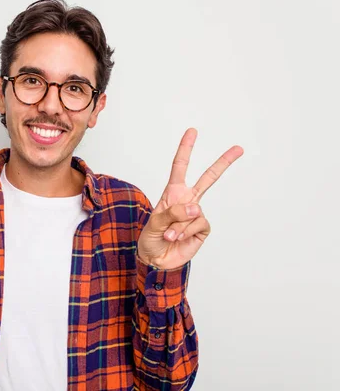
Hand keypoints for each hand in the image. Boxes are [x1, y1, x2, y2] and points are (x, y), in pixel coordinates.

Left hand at [137, 128, 243, 269]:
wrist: (156, 259)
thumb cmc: (151, 238)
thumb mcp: (154, 223)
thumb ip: (172, 212)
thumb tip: (195, 207)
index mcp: (173, 193)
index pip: (180, 167)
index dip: (186, 149)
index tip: (192, 131)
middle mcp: (187, 200)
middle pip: (208, 178)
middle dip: (223, 163)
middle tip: (239, 148)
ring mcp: (196, 214)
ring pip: (194, 211)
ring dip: (178, 225)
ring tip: (169, 234)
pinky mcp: (202, 229)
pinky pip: (198, 224)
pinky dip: (186, 232)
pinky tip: (178, 238)